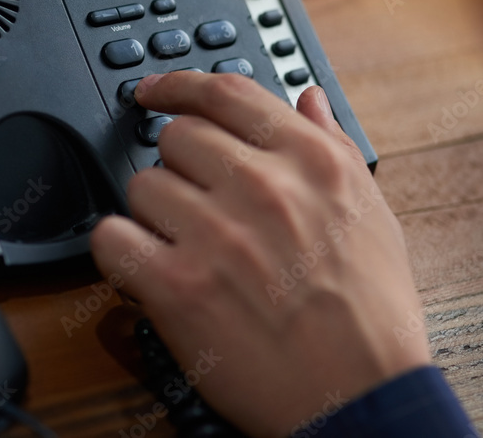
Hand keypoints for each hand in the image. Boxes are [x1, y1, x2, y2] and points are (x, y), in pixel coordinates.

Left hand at [90, 73, 430, 436]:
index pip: (224, 93)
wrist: (362, 398)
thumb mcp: (371, 211)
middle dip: (177, 167)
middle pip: (175, 137)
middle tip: (194, 203)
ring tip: (184, 246)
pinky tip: (143, 265)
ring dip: (152, 213)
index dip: (177, 84)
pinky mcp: (178, 287)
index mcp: (309, 162)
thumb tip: (307, 96)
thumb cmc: (371, 312)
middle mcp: (261, 188)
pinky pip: (111, 238)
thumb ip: (333, 142)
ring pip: (141, 185)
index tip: (154, 91)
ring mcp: (216, 236)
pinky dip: (118, 250)